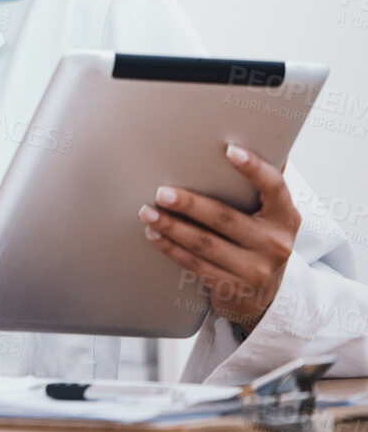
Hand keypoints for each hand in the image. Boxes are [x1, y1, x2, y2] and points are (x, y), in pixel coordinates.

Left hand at [140, 144, 300, 335]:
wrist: (263, 297)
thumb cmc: (258, 241)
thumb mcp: (271, 217)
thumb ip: (263, 185)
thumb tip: (259, 135)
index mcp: (286, 217)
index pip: (274, 188)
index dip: (254, 169)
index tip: (230, 150)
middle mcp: (275, 244)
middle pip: (226, 218)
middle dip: (190, 204)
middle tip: (161, 192)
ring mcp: (255, 269)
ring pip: (205, 244)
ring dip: (171, 227)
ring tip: (146, 212)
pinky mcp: (233, 287)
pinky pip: (195, 264)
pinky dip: (171, 248)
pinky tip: (153, 235)